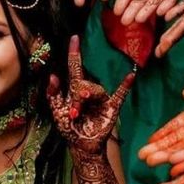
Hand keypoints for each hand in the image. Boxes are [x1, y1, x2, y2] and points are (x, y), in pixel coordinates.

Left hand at [48, 35, 133, 153]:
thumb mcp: (57, 111)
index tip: (74, 38)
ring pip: (96, 90)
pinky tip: (130, 76)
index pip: (74, 68)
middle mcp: (89, 91)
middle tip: (73, 111)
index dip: (74, 54)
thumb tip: (53, 75)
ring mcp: (101, 99)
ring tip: (77, 114)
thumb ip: (53, 94)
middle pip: (84, 82)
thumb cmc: (68, 128)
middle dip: (77, 96)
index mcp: (74, 89)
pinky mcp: (111, 108)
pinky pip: (119, 95)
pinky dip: (124, 86)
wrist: (81, 146)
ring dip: (85, 100)